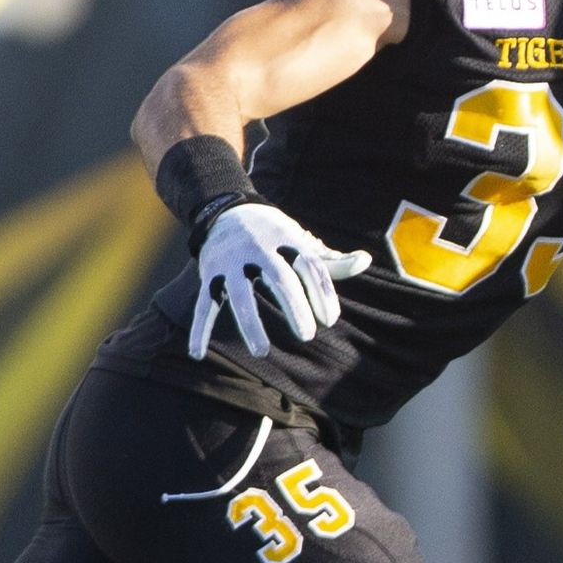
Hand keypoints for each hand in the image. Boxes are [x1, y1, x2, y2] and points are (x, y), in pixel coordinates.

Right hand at [188, 201, 373, 359]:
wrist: (227, 209)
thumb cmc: (275, 234)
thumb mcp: (302, 241)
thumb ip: (330, 260)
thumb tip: (365, 261)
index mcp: (288, 241)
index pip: (310, 266)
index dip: (322, 292)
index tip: (330, 319)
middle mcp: (259, 250)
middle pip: (279, 279)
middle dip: (294, 307)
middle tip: (307, 335)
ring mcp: (231, 262)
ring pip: (239, 294)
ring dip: (250, 324)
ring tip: (261, 352)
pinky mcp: (209, 273)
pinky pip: (203, 303)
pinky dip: (199, 328)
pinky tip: (198, 354)